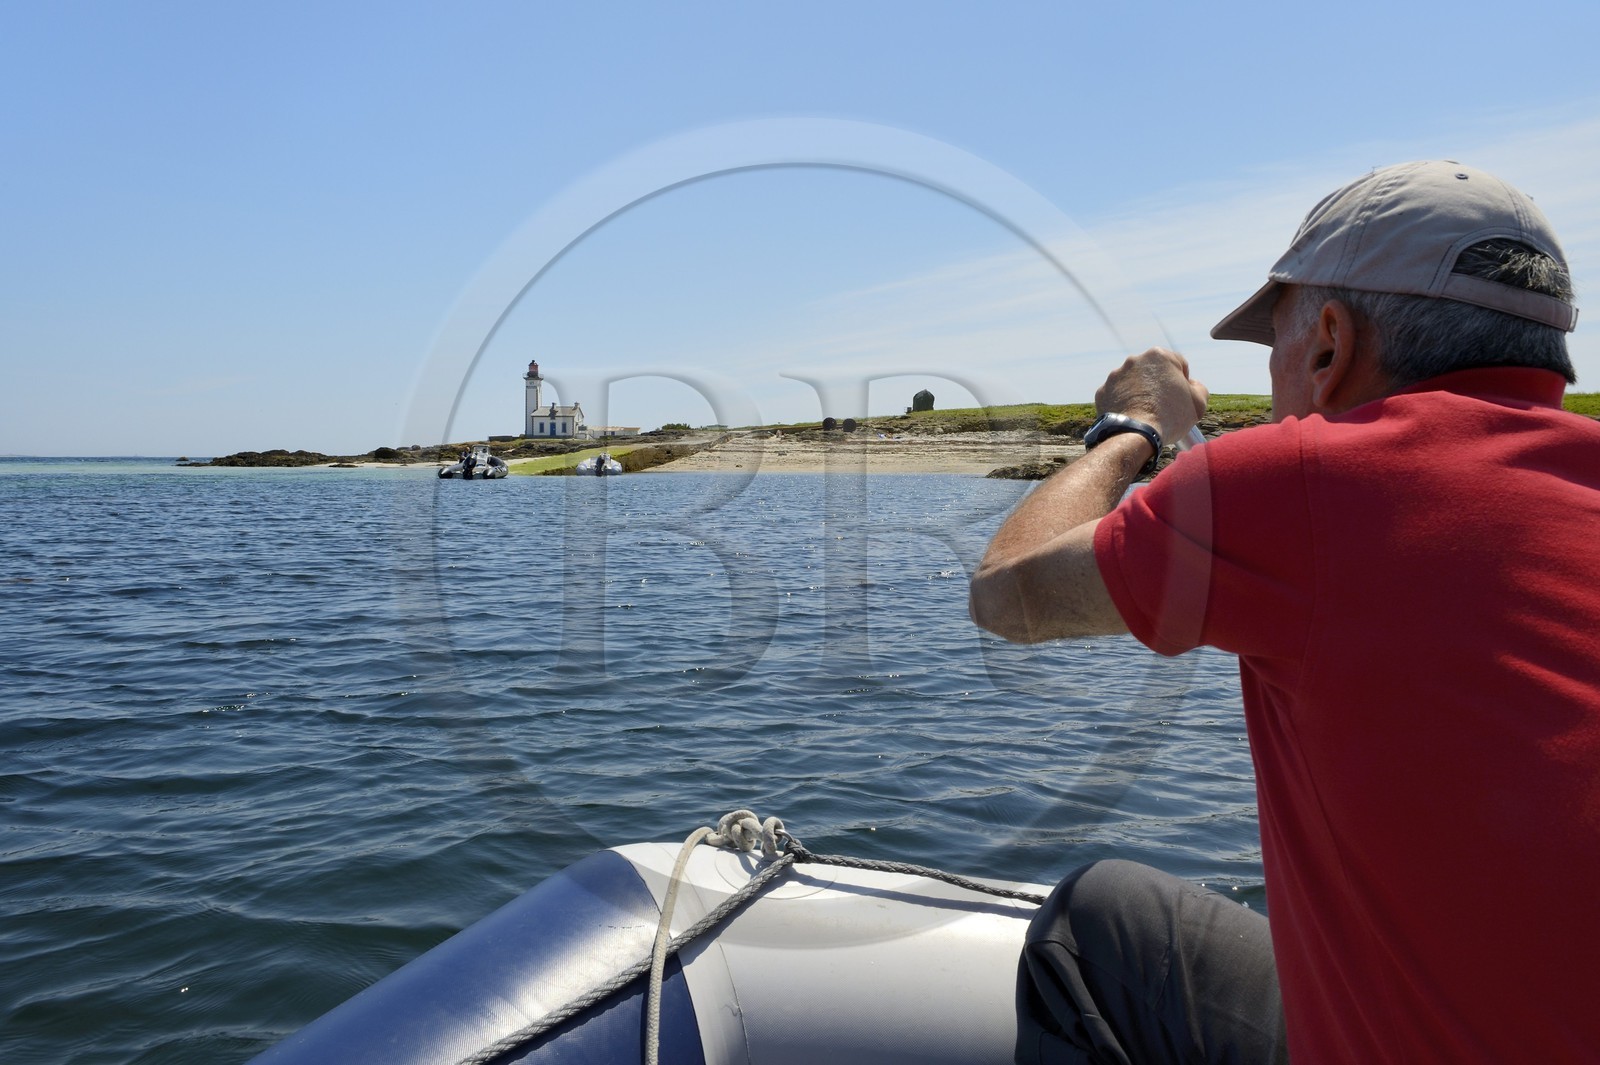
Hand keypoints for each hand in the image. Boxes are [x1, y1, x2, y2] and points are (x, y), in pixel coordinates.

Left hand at [1094, 348, 1208, 443]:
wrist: (1135, 435)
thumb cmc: (1170, 417)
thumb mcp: (1199, 403)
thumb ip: (1199, 388)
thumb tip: (1192, 385)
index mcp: (1159, 356)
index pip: (1178, 364)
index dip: (1183, 381)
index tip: (1180, 397)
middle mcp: (1134, 360)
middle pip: (1154, 371)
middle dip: (1159, 384)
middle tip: (1164, 406)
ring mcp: (1115, 375)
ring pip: (1134, 382)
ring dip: (1141, 392)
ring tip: (1146, 412)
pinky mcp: (1103, 391)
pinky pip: (1118, 395)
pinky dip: (1124, 403)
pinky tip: (1132, 416)